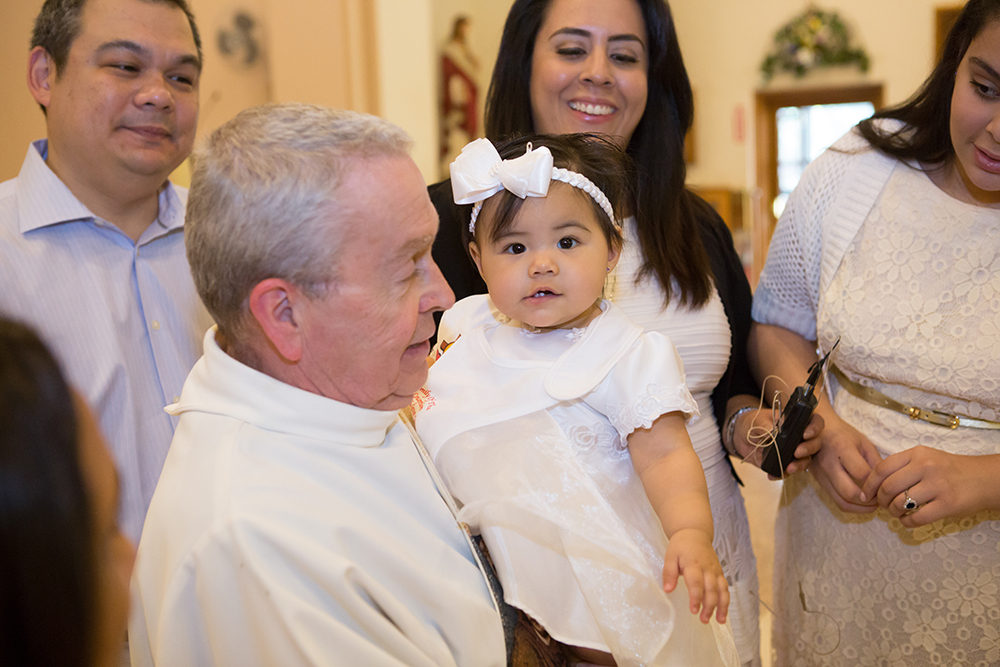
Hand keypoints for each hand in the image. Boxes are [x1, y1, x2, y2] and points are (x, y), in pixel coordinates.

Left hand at [662, 529, 728, 623]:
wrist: (695, 533)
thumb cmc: (681, 546)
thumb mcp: (670, 556)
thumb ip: (668, 573)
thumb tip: (668, 590)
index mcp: (693, 564)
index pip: (696, 583)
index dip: (696, 597)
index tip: (694, 610)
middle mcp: (707, 568)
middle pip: (711, 589)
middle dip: (709, 606)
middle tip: (703, 619)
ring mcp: (715, 571)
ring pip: (722, 590)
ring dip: (722, 606)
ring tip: (720, 621)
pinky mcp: (720, 573)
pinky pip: (726, 588)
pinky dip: (726, 601)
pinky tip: (723, 613)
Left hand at [733, 409, 823, 477]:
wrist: (740, 436)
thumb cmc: (752, 422)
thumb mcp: (757, 421)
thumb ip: (766, 426)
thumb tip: (774, 434)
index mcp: (795, 422)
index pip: (813, 421)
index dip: (815, 427)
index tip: (806, 434)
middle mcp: (798, 436)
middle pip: (814, 442)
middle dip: (809, 448)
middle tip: (797, 452)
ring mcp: (792, 451)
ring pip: (805, 459)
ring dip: (800, 465)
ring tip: (789, 468)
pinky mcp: (784, 463)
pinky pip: (788, 471)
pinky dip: (782, 474)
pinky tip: (773, 475)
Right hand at [807, 414, 881, 511]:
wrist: (815, 432)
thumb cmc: (843, 434)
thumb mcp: (863, 442)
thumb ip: (875, 462)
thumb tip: (888, 483)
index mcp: (842, 449)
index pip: (862, 473)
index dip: (876, 484)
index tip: (886, 486)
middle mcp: (829, 464)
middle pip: (849, 492)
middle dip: (869, 501)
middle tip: (881, 500)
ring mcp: (821, 475)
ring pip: (841, 501)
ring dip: (860, 508)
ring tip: (874, 505)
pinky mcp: (819, 482)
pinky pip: (836, 500)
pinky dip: (851, 506)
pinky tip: (862, 502)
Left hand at [860, 447, 999, 526]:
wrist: (985, 478)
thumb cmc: (951, 470)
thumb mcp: (926, 457)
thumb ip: (903, 466)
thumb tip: (874, 483)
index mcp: (917, 454)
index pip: (881, 468)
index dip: (869, 484)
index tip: (866, 494)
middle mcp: (925, 467)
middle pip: (888, 487)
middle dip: (881, 500)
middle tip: (884, 505)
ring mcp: (937, 486)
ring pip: (900, 503)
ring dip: (893, 512)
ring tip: (897, 512)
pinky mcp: (947, 505)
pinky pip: (917, 518)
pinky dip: (907, 522)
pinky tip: (908, 521)